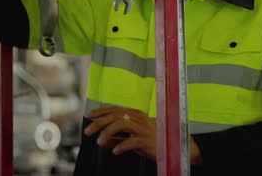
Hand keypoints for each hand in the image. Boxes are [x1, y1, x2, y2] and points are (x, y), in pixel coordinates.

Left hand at [84, 106, 201, 163]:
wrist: (174, 148)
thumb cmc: (152, 141)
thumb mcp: (132, 138)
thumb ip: (117, 138)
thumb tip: (101, 140)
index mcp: (135, 114)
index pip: (114, 109)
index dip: (100, 111)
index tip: (88, 116)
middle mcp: (139, 118)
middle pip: (115, 116)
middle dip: (99, 123)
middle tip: (87, 131)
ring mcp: (144, 129)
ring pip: (121, 125)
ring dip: (107, 133)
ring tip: (99, 142)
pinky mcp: (148, 140)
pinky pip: (132, 141)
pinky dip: (122, 146)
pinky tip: (115, 151)